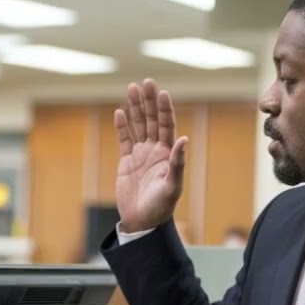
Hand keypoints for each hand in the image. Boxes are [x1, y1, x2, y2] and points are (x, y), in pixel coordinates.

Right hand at [115, 79, 189, 232]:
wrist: (142, 221)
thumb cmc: (161, 207)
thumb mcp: (172, 186)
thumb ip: (177, 163)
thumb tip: (184, 139)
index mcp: (167, 153)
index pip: (166, 125)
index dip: (164, 109)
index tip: (161, 92)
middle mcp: (155, 150)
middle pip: (151, 120)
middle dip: (148, 101)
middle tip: (145, 82)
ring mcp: (140, 154)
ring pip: (137, 125)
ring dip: (135, 108)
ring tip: (131, 89)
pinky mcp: (127, 161)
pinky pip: (124, 139)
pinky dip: (122, 126)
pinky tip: (120, 112)